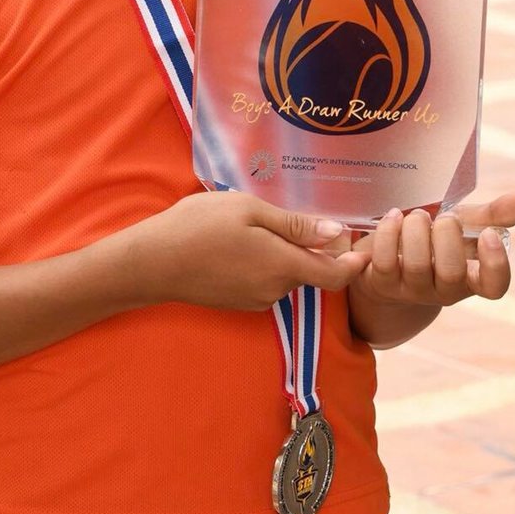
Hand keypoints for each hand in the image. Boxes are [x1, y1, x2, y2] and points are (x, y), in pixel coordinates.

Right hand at [134, 192, 366, 312]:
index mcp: (283, 266)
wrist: (151, 262)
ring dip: (282, 253)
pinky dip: (264, 262)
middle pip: (308, 270)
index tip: (363, 246)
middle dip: (310, 247)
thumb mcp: (249, 211)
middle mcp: (274, 290)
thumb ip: (294, 224)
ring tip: (256, 223)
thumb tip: (336, 234)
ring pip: (285, 274)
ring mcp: (254, 300)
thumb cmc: (199, 226)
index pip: (335, 276)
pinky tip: (239, 241)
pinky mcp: (237, 302)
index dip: (354, 263)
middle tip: (295, 213)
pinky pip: (264, 280)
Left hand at [351, 192, 514, 309]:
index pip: (494, 287)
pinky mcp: (382, 284)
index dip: (495, 265)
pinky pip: (385, 261)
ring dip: (416, 231)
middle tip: (443, 217)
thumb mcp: (465, 225)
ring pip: (417, 266)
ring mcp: (412, 290)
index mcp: (471, 277)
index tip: (489, 234)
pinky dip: (389, 233)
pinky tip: (393, 216)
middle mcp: (444, 290)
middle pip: (452, 274)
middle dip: (447, 236)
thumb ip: (496, 214)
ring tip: (416, 214)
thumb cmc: (435, 240)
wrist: (390, 255)